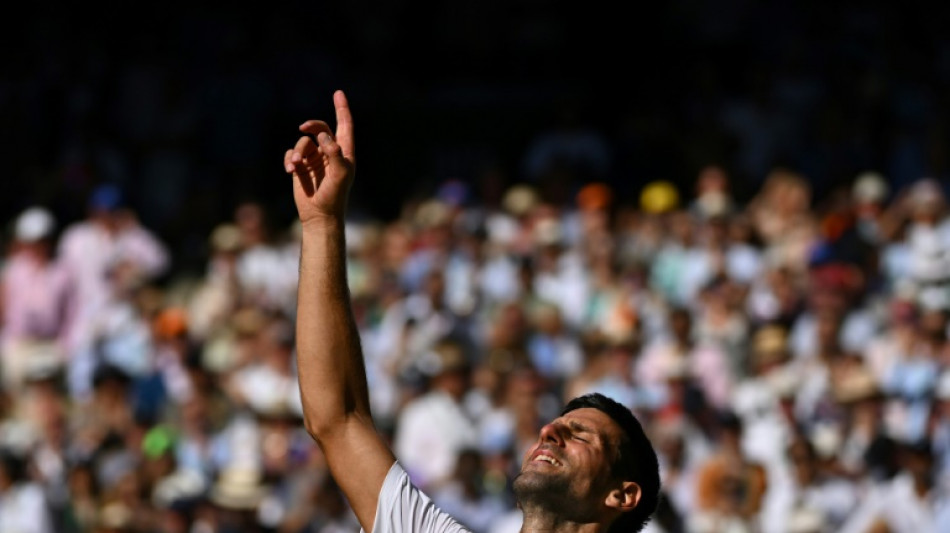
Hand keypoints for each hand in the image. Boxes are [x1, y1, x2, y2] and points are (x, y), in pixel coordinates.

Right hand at [284, 90, 355, 224]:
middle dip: (312, 126)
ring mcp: (315, 160)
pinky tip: (290, 170)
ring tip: (295, 165)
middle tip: (304, 128)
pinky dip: (290, 158)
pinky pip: (292, 153)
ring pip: (303, 143)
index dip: (342, 109)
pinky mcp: (301, 168)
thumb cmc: (335, 196)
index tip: (338, 92)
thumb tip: (323, 136)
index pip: (344, 126)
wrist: (319, 215)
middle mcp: (330, 154)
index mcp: (344, 153)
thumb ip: (334, 152)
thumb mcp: (341, 173)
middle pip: (320, 129)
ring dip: (298, 151)